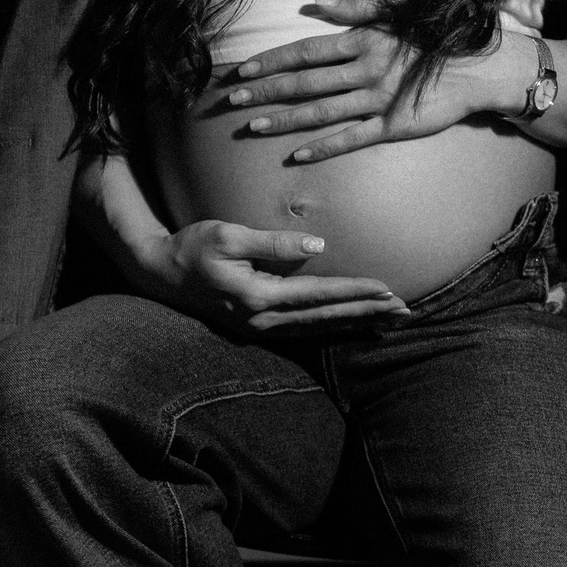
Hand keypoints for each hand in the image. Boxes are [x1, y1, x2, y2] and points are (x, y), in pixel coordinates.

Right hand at [147, 218, 408, 330]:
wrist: (159, 273)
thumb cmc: (192, 247)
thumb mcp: (228, 235)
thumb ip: (273, 242)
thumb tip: (318, 246)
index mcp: (259, 296)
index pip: (319, 294)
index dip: (356, 291)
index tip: (389, 288)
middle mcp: (263, 320)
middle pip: (327, 318)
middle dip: (368, 314)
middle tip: (406, 311)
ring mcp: (260, 329)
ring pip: (319, 329)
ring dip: (356, 324)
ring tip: (389, 321)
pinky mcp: (258, 328)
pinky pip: (304, 331)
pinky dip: (333, 329)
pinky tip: (352, 326)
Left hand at [222, 0, 498, 162]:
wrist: (480, 68)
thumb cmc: (436, 35)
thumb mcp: (397, 11)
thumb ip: (355, 7)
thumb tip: (314, 4)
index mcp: (363, 40)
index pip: (306, 51)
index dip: (271, 61)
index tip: (242, 70)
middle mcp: (365, 69)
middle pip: (305, 82)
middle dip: (265, 91)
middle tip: (232, 100)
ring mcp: (378, 100)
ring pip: (321, 112)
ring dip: (284, 119)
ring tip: (253, 126)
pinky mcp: (393, 126)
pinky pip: (352, 138)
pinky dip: (324, 147)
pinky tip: (297, 156)